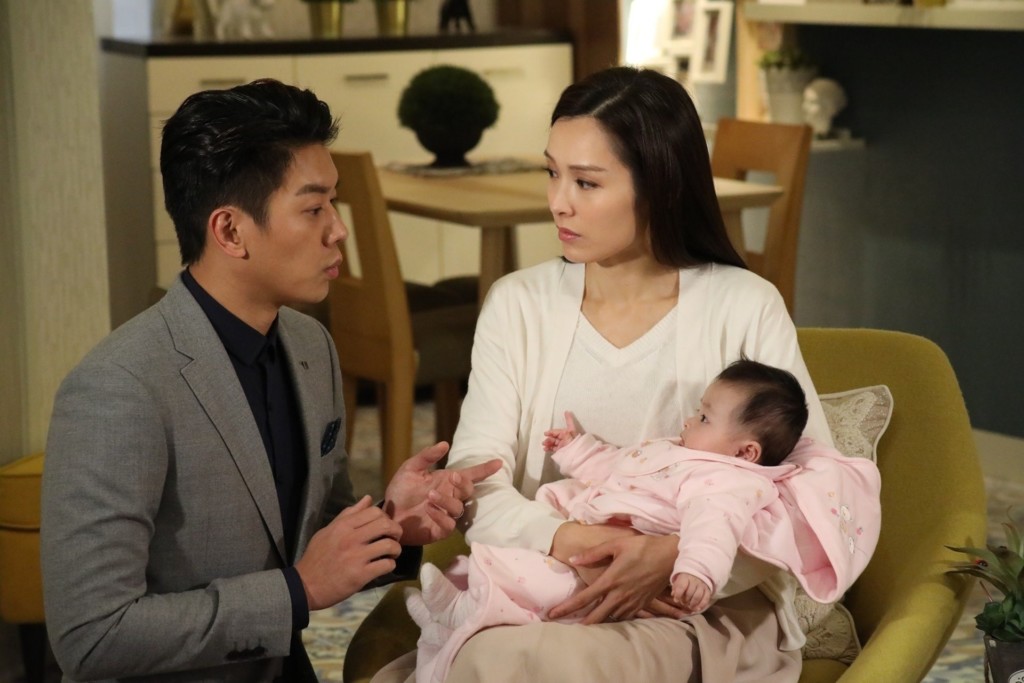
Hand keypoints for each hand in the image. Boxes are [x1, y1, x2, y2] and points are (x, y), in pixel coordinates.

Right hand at [295, 495, 402, 610]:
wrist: (305, 586)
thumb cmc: (316, 557)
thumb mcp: (328, 531)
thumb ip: (348, 514)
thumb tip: (368, 498)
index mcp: (343, 526)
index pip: (374, 512)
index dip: (385, 518)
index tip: (384, 527)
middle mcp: (351, 538)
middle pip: (386, 525)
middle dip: (396, 531)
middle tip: (394, 539)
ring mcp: (356, 557)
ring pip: (390, 545)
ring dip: (396, 550)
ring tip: (391, 554)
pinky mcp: (360, 575)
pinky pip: (386, 565)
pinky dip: (390, 565)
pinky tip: (384, 566)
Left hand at [383, 442, 501, 545]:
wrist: (388, 515)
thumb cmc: (401, 491)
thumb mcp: (410, 469)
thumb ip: (426, 456)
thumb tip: (445, 444)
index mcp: (446, 481)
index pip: (470, 475)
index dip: (485, 470)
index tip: (498, 462)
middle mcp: (450, 497)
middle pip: (468, 490)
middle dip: (464, 483)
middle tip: (452, 477)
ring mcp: (446, 514)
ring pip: (459, 507)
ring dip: (447, 500)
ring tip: (430, 495)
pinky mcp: (440, 530)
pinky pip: (449, 524)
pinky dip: (441, 516)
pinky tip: (429, 510)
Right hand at [542, 411, 579, 451]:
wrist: (575, 454)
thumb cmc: (574, 441)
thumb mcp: (571, 430)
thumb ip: (569, 420)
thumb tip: (567, 411)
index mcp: (567, 433)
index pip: (558, 430)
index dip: (552, 431)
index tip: (546, 433)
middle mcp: (564, 439)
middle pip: (554, 437)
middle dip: (549, 438)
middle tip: (545, 441)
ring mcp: (562, 445)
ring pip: (552, 443)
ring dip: (547, 443)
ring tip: (544, 445)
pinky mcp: (560, 451)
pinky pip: (553, 449)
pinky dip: (548, 448)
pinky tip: (545, 449)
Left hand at [548, 532, 681, 623]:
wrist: (670, 556)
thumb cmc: (642, 547)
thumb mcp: (616, 544)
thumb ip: (594, 553)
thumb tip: (573, 559)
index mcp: (611, 580)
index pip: (584, 598)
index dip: (567, 607)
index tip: (552, 614)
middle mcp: (620, 595)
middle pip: (596, 616)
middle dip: (580, 623)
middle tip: (564, 627)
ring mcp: (632, 602)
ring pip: (610, 618)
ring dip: (597, 622)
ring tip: (584, 624)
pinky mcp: (642, 604)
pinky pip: (624, 617)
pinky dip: (614, 619)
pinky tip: (608, 617)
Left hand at [670, 573, 711, 614]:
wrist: (697, 575)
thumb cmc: (685, 580)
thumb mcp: (678, 581)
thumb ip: (675, 588)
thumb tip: (673, 594)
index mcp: (685, 577)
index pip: (681, 586)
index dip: (678, 594)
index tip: (676, 600)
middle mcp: (694, 580)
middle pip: (690, 592)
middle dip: (685, 600)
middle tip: (683, 603)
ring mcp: (702, 585)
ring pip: (698, 596)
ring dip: (693, 603)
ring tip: (689, 607)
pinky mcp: (708, 590)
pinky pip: (706, 599)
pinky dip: (701, 605)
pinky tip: (697, 609)